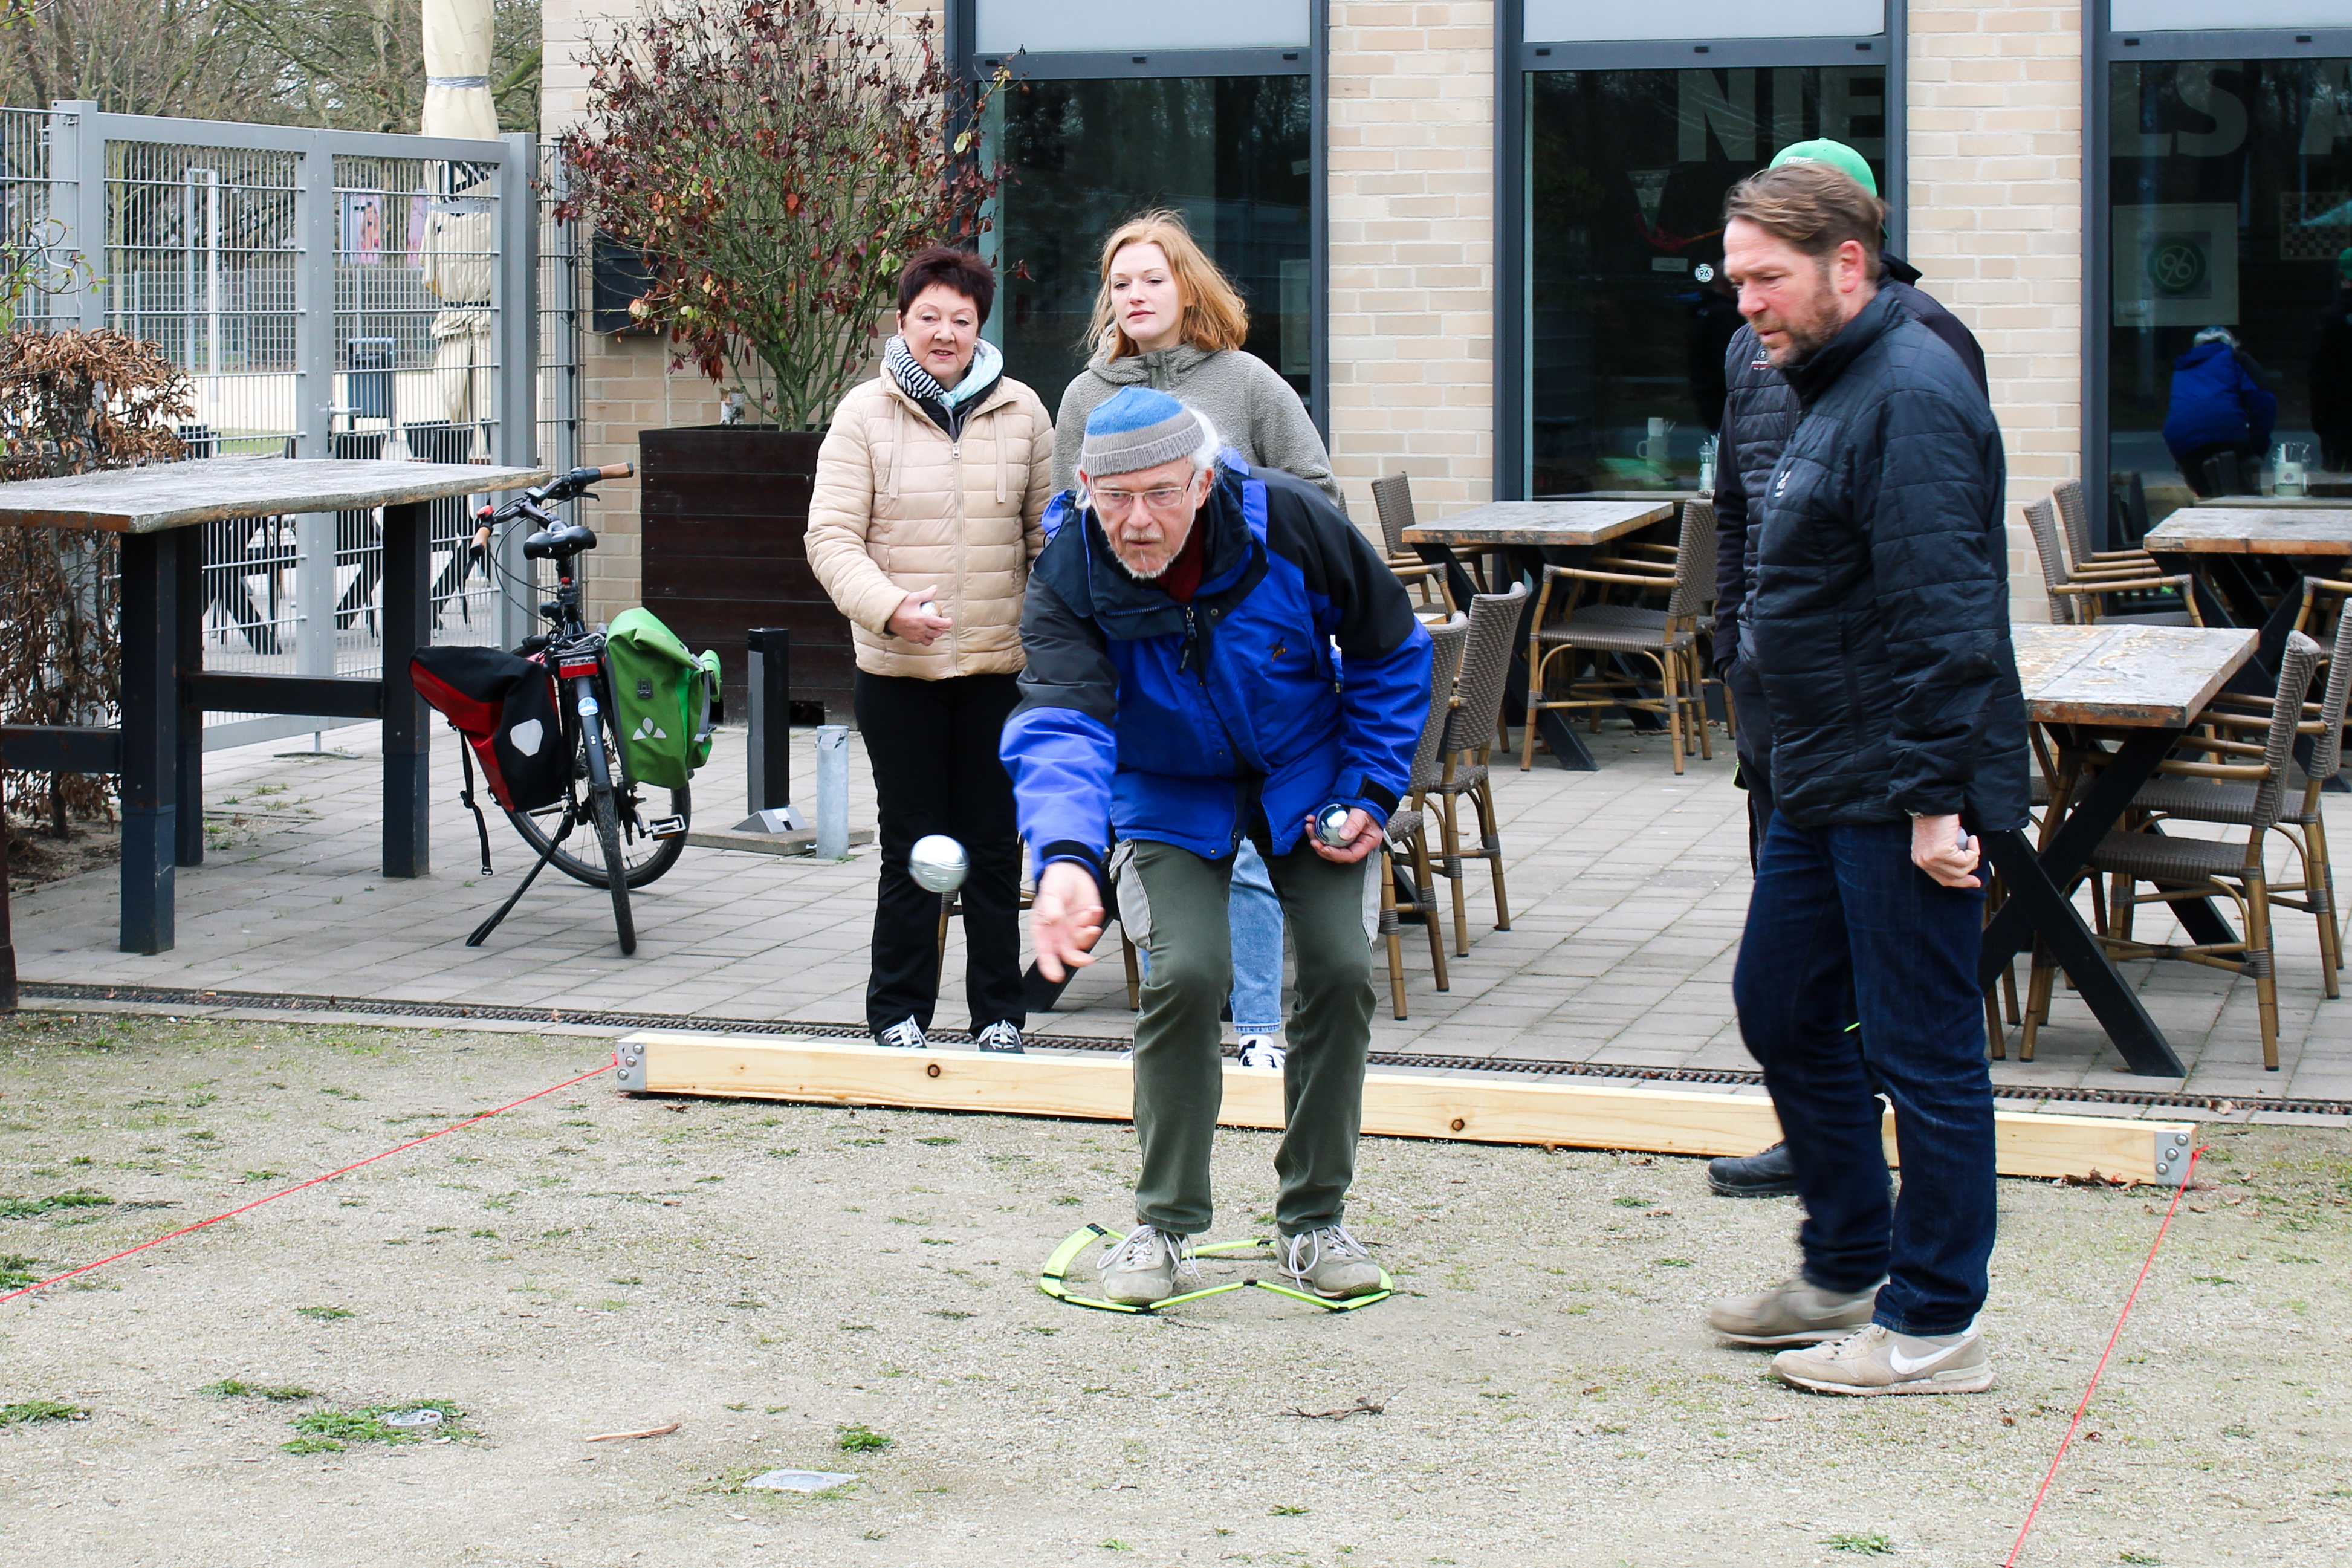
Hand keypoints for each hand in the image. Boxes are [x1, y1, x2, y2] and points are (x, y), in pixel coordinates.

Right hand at [887, 586, 951, 645]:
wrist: (886, 615)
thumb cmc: (899, 606)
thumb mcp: (913, 597)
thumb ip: (926, 594)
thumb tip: (935, 588)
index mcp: (924, 619)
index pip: (942, 624)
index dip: (948, 622)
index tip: (949, 620)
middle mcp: (921, 629)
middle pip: (937, 633)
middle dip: (942, 629)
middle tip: (941, 624)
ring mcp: (915, 635)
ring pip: (930, 640)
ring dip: (933, 636)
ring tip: (932, 630)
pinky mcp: (910, 639)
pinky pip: (920, 642)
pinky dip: (924, 639)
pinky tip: (923, 633)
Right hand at [1030, 861, 1103, 981]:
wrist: (1073, 870)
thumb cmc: (1056, 882)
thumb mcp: (1051, 891)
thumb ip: (1051, 906)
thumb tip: (1054, 919)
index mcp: (1043, 929)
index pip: (1044, 953)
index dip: (1049, 966)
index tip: (1055, 976)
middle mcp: (1058, 933)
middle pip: (1066, 954)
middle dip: (1077, 958)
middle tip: (1086, 959)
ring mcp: (1074, 930)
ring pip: (1082, 943)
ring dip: (1087, 935)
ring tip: (1088, 916)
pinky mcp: (1088, 924)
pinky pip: (1092, 930)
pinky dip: (1094, 921)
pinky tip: (1092, 908)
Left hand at [1305, 807, 1381, 864]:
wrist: (1367, 795)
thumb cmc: (1369, 805)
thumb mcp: (1363, 813)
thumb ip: (1354, 824)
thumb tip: (1343, 836)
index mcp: (1366, 842)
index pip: (1351, 855)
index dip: (1336, 855)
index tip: (1325, 848)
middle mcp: (1356, 843)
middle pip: (1338, 853)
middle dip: (1323, 848)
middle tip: (1314, 841)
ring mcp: (1347, 838)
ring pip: (1330, 844)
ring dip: (1317, 837)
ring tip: (1310, 827)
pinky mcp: (1339, 831)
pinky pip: (1327, 834)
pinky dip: (1317, 828)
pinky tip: (1312, 820)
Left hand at [1911, 813, 1981, 889]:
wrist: (1934, 803)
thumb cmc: (1938, 818)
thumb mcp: (1939, 842)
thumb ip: (1947, 856)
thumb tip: (1966, 870)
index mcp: (1921, 860)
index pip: (1943, 879)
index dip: (1960, 882)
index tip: (1974, 882)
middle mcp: (1924, 862)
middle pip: (1954, 878)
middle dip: (1970, 870)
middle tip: (1978, 860)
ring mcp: (1932, 859)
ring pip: (1962, 869)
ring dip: (1972, 857)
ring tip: (1970, 841)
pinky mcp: (1942, 852)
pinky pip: (1966, 860)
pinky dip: (1973, 850)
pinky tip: (1971, 838)